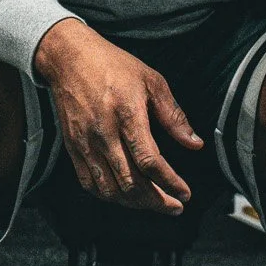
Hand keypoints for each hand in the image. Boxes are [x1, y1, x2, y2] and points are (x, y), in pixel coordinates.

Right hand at [33, 18, 201, 213]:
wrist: (70, 58)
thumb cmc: (114, 66)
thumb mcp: (152, 81)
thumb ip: (174, 116)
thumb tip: (195, 144)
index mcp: (127, 114)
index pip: (149, 161)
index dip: (170, 183)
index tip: (185, 193)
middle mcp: (103, 133)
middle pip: (130, 182)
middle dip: (156, 201)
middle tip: (175, 206)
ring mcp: (85, 143)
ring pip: (110, 189)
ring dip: (135, 204)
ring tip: (154, 203)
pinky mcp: (73, 148)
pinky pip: (90, 183)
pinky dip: (110, 196)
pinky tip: (126, 196)